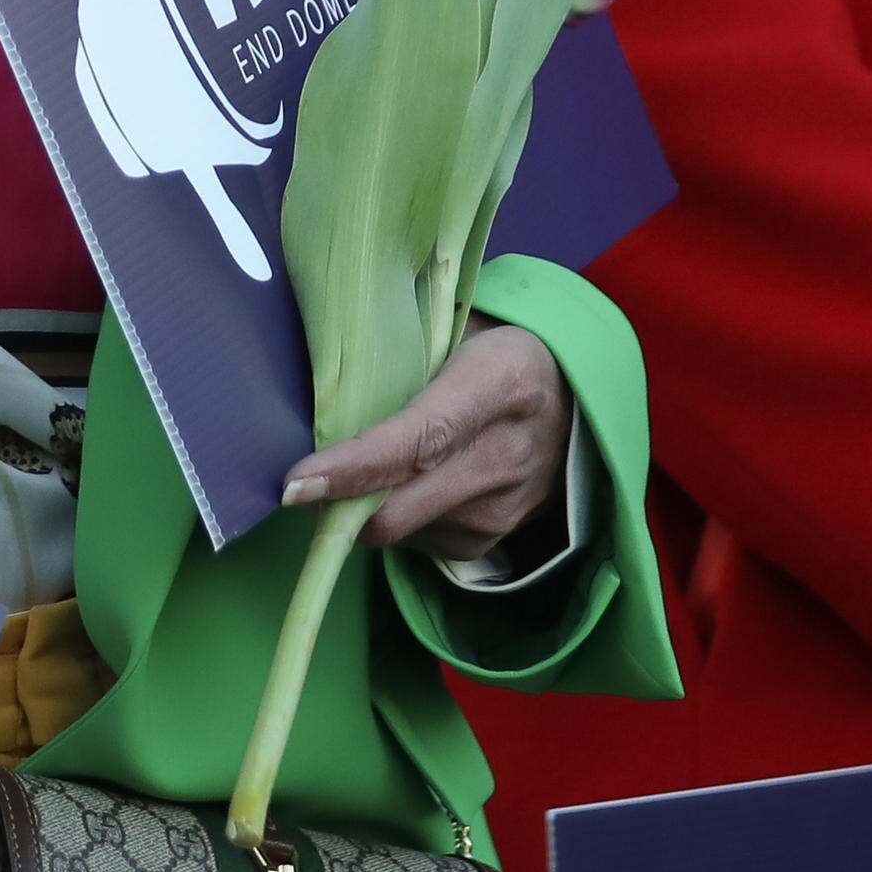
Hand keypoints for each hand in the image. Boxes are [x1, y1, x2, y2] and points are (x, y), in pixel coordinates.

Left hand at [281, 323, 572, 559]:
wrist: (576, 401)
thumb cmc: (494, 352)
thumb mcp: (458, 329)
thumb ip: (398, 356)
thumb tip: (319, 393)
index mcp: (500, 381)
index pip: (419, 438)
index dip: (354, 466)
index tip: (296, 483)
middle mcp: (507, 454)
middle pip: (399, 504)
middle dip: (337, 502)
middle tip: (301, 480)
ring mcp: (505, 508)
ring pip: (399, 529)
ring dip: (367, 507)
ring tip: (376, 463)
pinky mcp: (493, 541)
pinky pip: (416, 541)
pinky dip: (397, 515)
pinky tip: (410, 481)